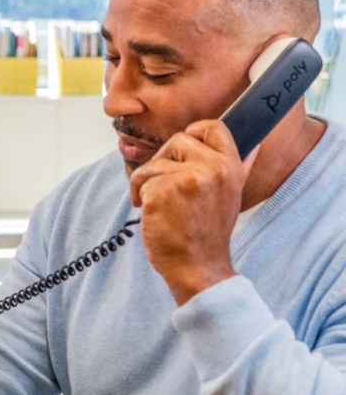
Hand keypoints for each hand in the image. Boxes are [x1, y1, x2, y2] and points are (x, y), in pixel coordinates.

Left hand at [129, 120, 258, 305]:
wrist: (197, 267)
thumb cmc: (207, 234)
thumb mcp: (231, 196)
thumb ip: (239, 168)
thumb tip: (255, 143)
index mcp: (231, 167)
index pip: (212, 127)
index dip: (193, 133)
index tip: (180, 154)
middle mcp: (213, 168)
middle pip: (177, 140)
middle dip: (163, 161)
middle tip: (162, 185)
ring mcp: (188, 178)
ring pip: (154, 162)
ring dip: (146, 182)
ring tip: (154, 204)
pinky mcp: (163, 190)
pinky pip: (141, 179)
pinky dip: (138, 195)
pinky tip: (149, 212)